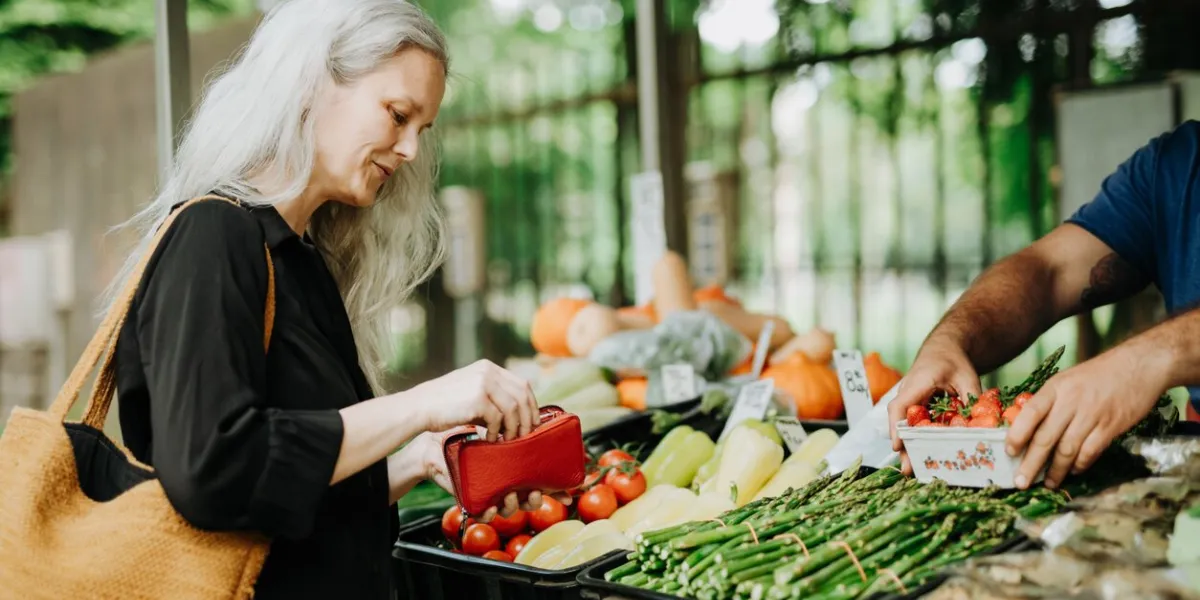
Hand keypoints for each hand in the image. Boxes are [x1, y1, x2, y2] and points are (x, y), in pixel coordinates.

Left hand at [409, 430, 571, 521]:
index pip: (539, 483)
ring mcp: (490, 494)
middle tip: (534, 491)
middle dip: (534, 499)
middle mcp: (505, 485)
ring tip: (510, 494)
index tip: (565, 493)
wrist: (434, 445)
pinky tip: (490, 506)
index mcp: (514, 471)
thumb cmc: (464, 437)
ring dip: (513, 504)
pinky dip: (489, 512)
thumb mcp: (492, 430)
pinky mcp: (473, 500)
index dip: (555, 492)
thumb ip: (512, 426)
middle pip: (528, 500)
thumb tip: (535, 414)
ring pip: (509, 508)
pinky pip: (484, 513)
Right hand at [412, 359, 537, 441]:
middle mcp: (488, 372)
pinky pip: (498, 419)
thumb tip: (518, 415)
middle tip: (525, 436)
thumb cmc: (444, 405)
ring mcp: (483, 383)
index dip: (531, 405)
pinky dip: (496, 432)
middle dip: (528, 418)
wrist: (419, 407)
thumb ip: (492, 396)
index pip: (522, 384)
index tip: (532, 422)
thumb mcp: (470, 390)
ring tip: (506, 440)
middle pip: (522, 395)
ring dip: (513, 428)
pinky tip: (489, 438)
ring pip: (513, 409)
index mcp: (488, 368)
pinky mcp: (477, 399)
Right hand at [888, 341, 981, 473]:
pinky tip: (925, 457)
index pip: (900, 406)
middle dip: (902, 445)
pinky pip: (913, 425)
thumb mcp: (967, 376)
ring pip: (904, 426)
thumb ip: (973, 398)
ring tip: (914, 469)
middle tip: (907, 469)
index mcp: (917, 383)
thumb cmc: (953, 361)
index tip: (898, 445)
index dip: (897, 426)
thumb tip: (982, 424)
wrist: (943, 350)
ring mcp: (910, 402)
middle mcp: (908, 393)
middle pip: (899, 421)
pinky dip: (917, 440)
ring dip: (908, 446)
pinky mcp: (915, 408)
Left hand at [1006, 348, 1162, 489]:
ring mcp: (1092, 415)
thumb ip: (1050, 401)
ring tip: (1048, 483)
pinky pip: (1090, 451)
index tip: (1009, 452)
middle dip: (1031, 463)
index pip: (1030, 413)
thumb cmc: (1099, 374)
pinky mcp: (1111, 426)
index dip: (1017, 434)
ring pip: (1067, 449)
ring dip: (1056, 470)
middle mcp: (1071, 401)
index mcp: (1056, 388)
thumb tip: (1028, 427)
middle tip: (1021, 481)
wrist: (1139, 365)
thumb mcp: (1067, 379)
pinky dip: (1080, 465)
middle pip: (1046, 437)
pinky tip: (1073, 471)